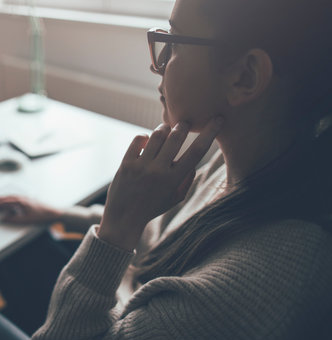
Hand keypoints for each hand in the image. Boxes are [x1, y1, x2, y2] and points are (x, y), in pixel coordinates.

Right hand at [0, 195, 62, 223]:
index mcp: (21, 202)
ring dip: (5, 198)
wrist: (53, 213)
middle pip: (8, 198)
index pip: (6, 202)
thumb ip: (13, 220)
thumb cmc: (41, 216)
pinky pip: (17, 197)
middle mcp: (23, 198)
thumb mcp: (25, 220)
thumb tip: (3, 219)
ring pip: (12, 196)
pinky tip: (11, 201)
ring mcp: (27, 198)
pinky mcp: (30, 200)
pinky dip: (11, 198)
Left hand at [97, 117, 222, 250]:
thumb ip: (187, 180)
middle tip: (184, 122)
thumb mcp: (175, 198)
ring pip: (157, 135)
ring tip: (166, 129)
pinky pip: (138, 139)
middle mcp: (158, 171)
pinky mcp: (126, 163)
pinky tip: (147, 141)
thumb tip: (193, 161)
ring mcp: (141, 167)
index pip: (197, 151)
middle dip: (183, 125)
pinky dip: (145, 137)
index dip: (210, 132)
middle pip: (176, 137)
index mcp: (174, 180)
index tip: (217, 118)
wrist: (124, 218)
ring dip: (164, 128)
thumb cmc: (153, 207)